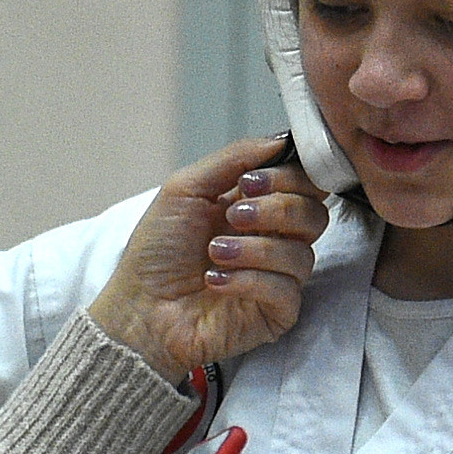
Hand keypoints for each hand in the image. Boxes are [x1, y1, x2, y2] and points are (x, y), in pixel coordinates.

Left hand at [88, 137, 330, 383]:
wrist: (138, 309)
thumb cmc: (155, 254)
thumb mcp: (185, 189)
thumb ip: (233, 158)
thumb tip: (279, 140)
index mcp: (255, 206)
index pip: (304, 183)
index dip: (289, 177)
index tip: (252, 181)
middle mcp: (272, 239)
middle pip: (315, 214)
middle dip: (276, 209)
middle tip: (234, 216)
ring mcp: (277, 277)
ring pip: (302, 253)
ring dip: (255, 248)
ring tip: (214, 253)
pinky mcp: (275, 313)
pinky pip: (286, 289)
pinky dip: (249, 280)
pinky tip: (215, 281)